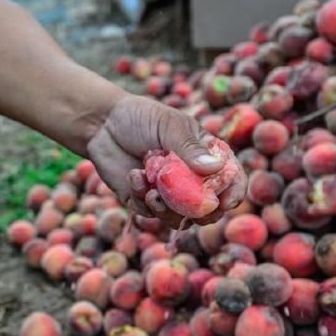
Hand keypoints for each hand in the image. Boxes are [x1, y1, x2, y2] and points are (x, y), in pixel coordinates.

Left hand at [87, 94, 246, 226]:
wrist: (102, 124)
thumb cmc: (140, 117)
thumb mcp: (169, 126)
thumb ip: (190, 148)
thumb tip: (215, 168)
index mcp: (204, 156)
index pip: (230, 178)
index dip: (233, 192)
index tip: (226, 202)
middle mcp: (189, 178)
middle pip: (207, 208)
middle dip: (200, 213)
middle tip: (189, 208)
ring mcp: (167, 192)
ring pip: (178, 218)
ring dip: (167, 210)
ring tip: (152, 192)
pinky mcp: (143, 200)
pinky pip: (149, 213)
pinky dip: (142, 199)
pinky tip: (133, 176)